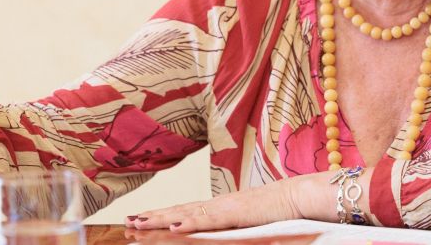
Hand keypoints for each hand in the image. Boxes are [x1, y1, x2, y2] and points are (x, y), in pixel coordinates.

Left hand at [125, 171, 334, 232]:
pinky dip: (192, 223)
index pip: (186, 213)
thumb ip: (236, 231)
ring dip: (163, 221)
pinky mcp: (238, 214)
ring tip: (139, 225)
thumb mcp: (253, 226)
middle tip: (127, 224)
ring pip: (188, 216)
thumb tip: (225, 235)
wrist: (303, 196)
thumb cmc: (283, 212)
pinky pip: (210, 221)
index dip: (163, 217)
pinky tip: (174, 227)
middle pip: (180, 213)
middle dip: (153, 220)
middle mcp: (219, 206)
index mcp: (222, 209)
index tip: (141, 221)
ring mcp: (227, 209)